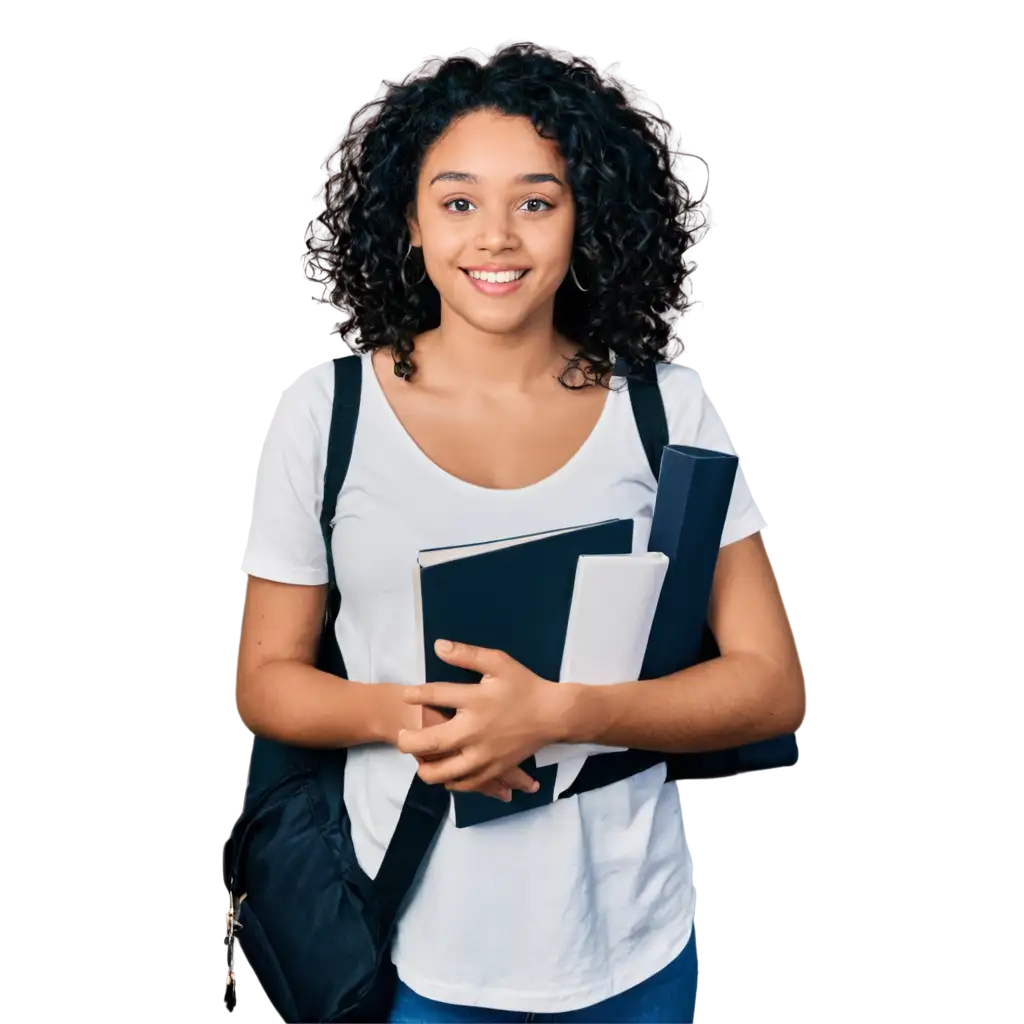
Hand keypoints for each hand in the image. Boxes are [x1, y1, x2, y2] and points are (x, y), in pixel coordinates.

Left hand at [397, 639, 563, 792]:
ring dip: (426, 768)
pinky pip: (465, 783)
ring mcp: (484, 754)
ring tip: (419, 761)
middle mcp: (475, 730)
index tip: (406, 696)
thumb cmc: (524, 686)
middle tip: (402, 738)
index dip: (416, 695)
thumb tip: (438, 646)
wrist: (553, 715)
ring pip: (445, 772)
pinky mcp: (493, 769)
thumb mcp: (498, 662)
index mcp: (476, 700)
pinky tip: (445, 775)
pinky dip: (451, 782)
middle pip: (431, 742)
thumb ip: (467, 655)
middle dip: (409, 742)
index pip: (436, 696)